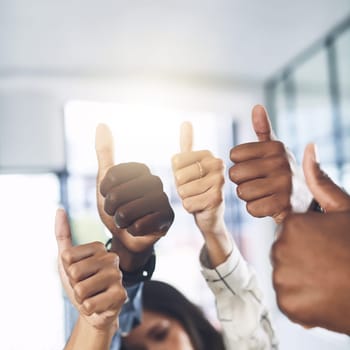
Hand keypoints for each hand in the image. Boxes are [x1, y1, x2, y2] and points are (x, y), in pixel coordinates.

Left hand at [55, 208, 126, 331]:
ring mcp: (118, 276)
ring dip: (81, 298)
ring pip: (81, 289)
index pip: (67, 257)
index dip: (67, 269)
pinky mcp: (121, 294)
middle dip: (74, 285)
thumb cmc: (80, 282)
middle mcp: (111, 257)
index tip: (78, 273)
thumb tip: (59, 209)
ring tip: (92, 295)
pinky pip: (90, 303)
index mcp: (99, 247)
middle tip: (85, 286)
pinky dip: (88, 308)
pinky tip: (99, 304)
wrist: (93, 310)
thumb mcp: (66, 260)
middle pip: (74, 272)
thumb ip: (63, 234)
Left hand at [95, 124, 173, 256]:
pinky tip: (138, 228)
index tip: (108, 195)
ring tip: (126, 220)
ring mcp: (163, 199)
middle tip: (116, 212)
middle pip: (119, 195)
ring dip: (120, 221)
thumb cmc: (116, 207)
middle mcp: (155, 180)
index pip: (112, 176)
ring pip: (128, 212)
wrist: (127, 236)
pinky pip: (139, 226)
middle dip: (110, 208)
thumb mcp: (105, 181)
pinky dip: (132, 231)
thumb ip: (105, 153)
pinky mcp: (168, 217)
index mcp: (141, 170)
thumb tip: (101, 124)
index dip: (104, 190)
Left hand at [172, 121, 231, 265]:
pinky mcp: (217, 199)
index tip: (190, 178)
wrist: (210, 215)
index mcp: (209, 155)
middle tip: (194, 190)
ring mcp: (220, 181)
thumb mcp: (188, 166)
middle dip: (181, 187)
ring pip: (183, 190)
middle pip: (179, 175)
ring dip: (186, 198)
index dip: (177, 174)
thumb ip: (187, 144)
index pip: (176, 161)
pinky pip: (188, 204)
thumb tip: (186, 122)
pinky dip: (190, 208)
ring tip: (198, 198)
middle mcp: (218, 165)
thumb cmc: (196, 188)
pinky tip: (201, 207)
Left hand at [229, 105, 291, 223]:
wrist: (303, 200)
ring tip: (263, 193)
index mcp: (276, 147)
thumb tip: (256, 107)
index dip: (239, 163)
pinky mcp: (282, 205)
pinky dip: (255, 209)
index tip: (254, 166)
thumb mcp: (274, 150)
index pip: (234, 154)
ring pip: (241, 192)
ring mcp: (283, 184)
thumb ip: (263, 130)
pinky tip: (267, 204)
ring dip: (248, 196)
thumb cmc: (281, 171)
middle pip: (235, 174)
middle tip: (257, 182)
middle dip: (241, 181)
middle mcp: (281, 162)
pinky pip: (251, 208)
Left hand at [271, 145, 349, 333]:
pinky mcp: (287, 304)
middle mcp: (281, 249)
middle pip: (285, 253)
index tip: (327, 249)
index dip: (310, 241)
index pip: (290, 232)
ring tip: (328, 281)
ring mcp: (282, 278)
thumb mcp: (344, 212)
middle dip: (302, 259)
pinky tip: (323, 297)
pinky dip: (302, 300)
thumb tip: (307, 148)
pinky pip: (289, 298)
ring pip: (286, 275)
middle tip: (329, 266)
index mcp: (293, 225)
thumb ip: (321, 183)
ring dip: (302, 279)